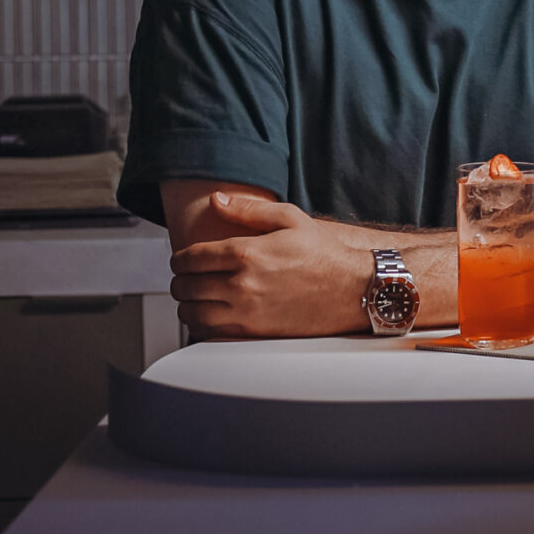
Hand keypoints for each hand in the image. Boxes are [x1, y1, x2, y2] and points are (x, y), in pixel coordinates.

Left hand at [170, 191, 372, 337]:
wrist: (354, 289)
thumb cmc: (325, 254)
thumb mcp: (291, 219)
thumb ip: (248, 210)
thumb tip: (217, 200)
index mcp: (247, 253)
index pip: (190, 258)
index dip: (179, 258)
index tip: (183, 260)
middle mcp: (242, 284)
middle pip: (185, 286)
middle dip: (181, 280)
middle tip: (188, 277)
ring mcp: (246, 311)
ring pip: (191, 312)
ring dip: (187, 304)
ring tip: (196, 296)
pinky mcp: (253, 332)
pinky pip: (208, 332)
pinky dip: (200, 324)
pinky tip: (209, 314)